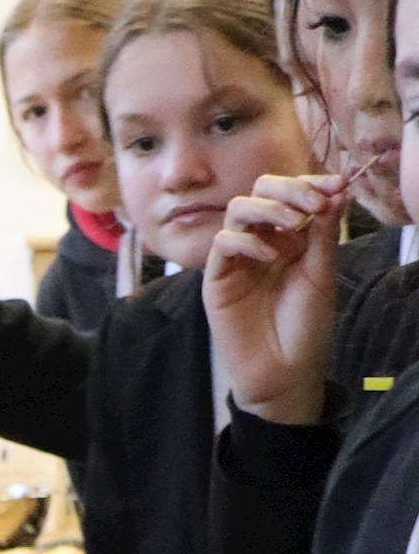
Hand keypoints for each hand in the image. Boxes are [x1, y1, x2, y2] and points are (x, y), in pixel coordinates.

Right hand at [202, 172, 344, 421]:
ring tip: (293, 226)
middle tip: (314, 204)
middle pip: (261, 190)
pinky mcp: (217, 279)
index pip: (292, 193)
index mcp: (290, 237)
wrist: (283, 371)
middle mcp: (262, 241)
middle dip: (289, 189)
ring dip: (268, 208)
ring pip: (239, 209)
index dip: (311, 182)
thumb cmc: (304, 327)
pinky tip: (270, 259)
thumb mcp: (321, 274)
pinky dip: (246, 241)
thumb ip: (323, 234)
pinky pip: (223, 243)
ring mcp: (238, 258)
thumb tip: (336, 190)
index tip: (335, 185)